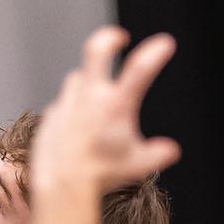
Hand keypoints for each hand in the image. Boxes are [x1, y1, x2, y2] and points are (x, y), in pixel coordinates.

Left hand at [31, 28, 180, 192]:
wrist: (63, 186)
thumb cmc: (102, 176)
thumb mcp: (138, 166)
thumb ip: (157, 154)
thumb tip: (171, 151)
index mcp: (116, 106)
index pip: (139, 71)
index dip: (154, 53)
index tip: (165, 43)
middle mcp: (91, 98)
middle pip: (97, 51)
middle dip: (109, 38)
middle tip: (119, 38)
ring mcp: (69, 103)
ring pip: (79, 78)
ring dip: (89, 83)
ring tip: (97, 103)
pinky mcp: (52, 114)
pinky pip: (65, 105)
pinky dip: (72, 110)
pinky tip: (78, 130)